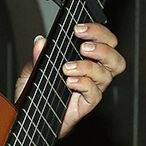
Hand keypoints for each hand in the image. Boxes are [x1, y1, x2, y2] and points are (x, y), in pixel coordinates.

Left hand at [13, 22, 125, 137]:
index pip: (103, 40)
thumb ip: (38, 56)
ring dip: (88, 66)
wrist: (32, 117)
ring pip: (107, 73)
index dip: (97, 31)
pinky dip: (84, 84)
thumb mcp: (32, 71)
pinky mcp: (87, 104)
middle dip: (102, 46)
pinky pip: (95, 93)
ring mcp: (91, 88)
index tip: (79, 28)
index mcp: (83, 58)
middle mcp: (92, 72)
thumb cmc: (37, 93)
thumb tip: (41, 40)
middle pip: (114, 55)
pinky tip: (69, 82)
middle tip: (83, 46)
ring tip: (68, 68)